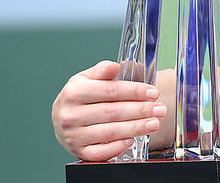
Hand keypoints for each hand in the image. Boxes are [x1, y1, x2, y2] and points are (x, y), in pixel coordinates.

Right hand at [52, 60, 166, 161]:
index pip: (111, 91)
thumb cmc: (77, 97)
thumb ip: (102, 70)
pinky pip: (100, 153)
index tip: (153, 93)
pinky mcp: (78, 152)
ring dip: (136, 128)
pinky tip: (131, 140)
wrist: (59, 119)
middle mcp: (71, 115)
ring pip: (110, 133)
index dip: (135, 91)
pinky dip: (117, 147)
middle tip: (160, 109)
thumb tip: (115, 66)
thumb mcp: (86, 78)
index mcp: (74, 92)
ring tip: (154, 123)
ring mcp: (73, 136)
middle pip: (113, 112)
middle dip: (141, 111)